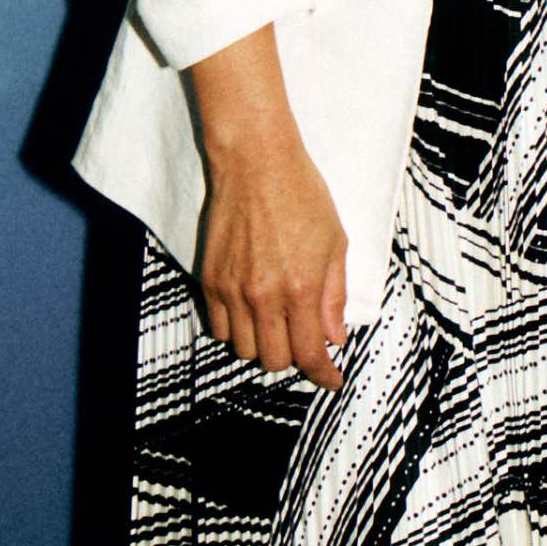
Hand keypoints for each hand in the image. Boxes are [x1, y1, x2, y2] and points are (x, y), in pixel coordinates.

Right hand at [195, 137, 349, 389]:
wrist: (256, 166)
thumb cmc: (303, 197)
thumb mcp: (336, 242)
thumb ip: (335, 294)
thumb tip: (336, 336)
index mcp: (302, 287)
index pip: (310, 352)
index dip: (323, 374)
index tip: (332, 379)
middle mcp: (264, 296)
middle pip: (274, 360)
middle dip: (295, 357)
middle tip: (306, 339)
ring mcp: (233, 291)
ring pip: (244, 349)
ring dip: (264, 345)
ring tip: (279, 322)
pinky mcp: (210, 281)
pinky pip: (219, 329)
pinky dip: (237, 330)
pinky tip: (252, 313)